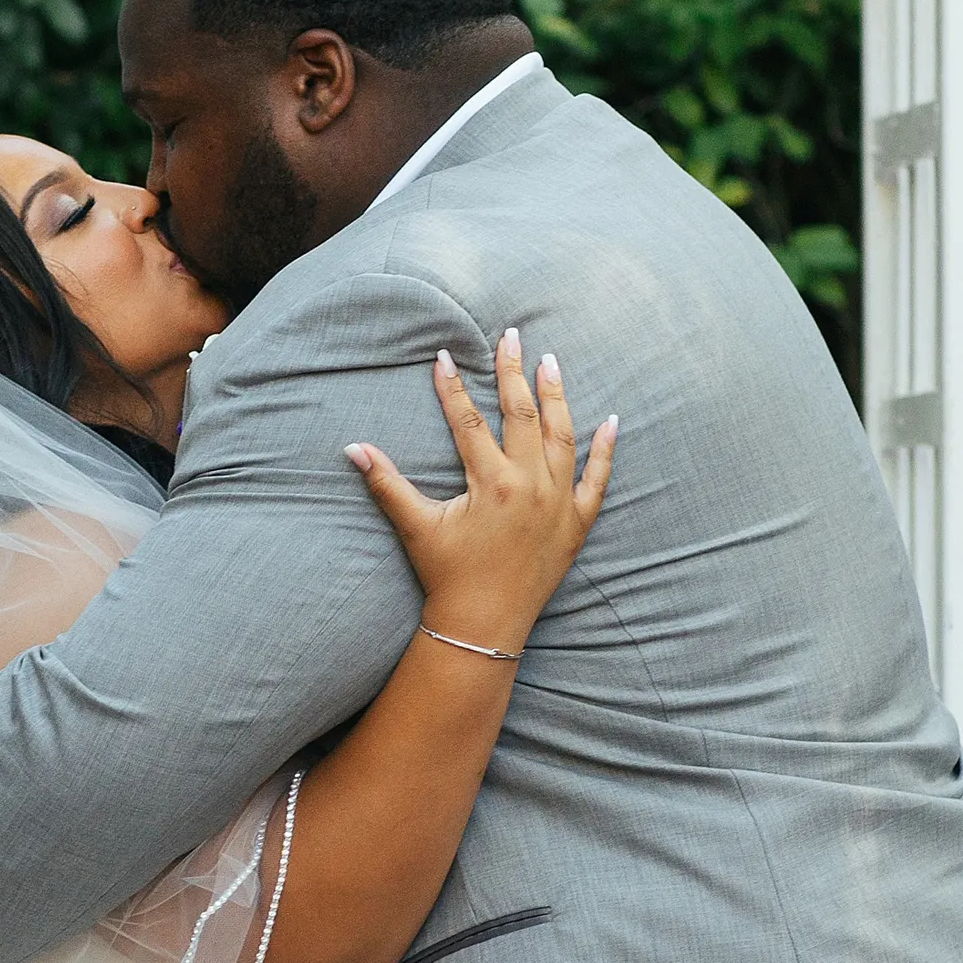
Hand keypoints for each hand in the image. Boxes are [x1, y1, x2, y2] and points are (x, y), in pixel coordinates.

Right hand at [345, 328, 615, 655]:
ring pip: (563, 436)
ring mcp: (559, 502)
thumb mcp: (416, 527)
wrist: (484, 626)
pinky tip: (611, 421)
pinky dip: (605, 450)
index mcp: (491, 482)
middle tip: (510, 336)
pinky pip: (598, 480)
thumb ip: (386, 484)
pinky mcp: (577, 523)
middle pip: (522, 415)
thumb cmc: (447, 576)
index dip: (453, 386)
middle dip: (514, 372)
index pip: (469, 420)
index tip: (444, 356)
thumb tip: (351, 449)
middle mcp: (531, 485)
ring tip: (550, 362)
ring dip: (557, 396)